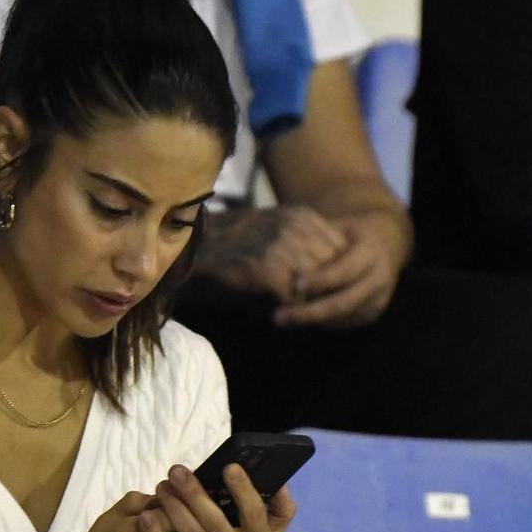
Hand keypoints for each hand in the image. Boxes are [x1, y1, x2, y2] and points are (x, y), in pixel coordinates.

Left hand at [139, 462, 295, 531]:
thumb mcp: (275, 529)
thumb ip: (280, 505)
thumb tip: (278, 481)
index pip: (254, 513)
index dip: (243, 490)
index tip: (229, 467)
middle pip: (215, 523)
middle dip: (195, 494)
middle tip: (177, 471)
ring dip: (175, 510)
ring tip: (162, 487)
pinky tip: (145, 518)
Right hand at [197, 207, 347, 303]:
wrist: (187, 252)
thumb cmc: (230, 250)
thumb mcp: (274, 237)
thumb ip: (306, 249)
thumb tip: (334, 279)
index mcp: (303, 216)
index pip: (344, 251)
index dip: (337, 277)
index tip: (323, 296)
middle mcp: (297, 226)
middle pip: (335, 270)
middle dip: (325, 294)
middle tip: (310, 313)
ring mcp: (282, 245)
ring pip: (316, 286)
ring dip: (306, 305)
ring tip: (290, 315)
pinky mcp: (266, 268)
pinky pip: (293, 299)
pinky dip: (285, 311)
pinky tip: (268, 313)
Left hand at [271, 207, 408, 327]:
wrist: (387, 243)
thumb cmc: (350, 232)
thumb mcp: (337, 227)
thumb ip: (315, 239)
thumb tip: (280, 249)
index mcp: (371, 252)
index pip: (345, 270)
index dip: (321, 279)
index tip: (296, 283)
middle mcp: (379, 279)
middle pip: (343, 302)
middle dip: (309, 312)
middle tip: (278, 317)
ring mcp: (378, 300)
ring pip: (342, 317)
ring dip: (311, 320)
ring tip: (282, 318)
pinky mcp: (372, 314)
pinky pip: (343, 322)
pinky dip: (320, 321)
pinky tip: (298, 316)